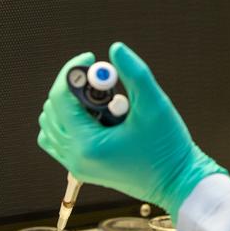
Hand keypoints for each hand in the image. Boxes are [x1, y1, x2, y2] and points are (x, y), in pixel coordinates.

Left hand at [37, 42, 226, 219]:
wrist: (178, 182)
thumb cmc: (168, 148)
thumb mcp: (154, 105)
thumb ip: (134, 73)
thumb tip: (115, 49)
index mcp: (87, 144)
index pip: (61, 97)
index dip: (73, 71)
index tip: (92, 57)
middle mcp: (75, 158)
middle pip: (53, 109)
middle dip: (75, 88)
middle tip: (103, 82)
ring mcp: (77, 166)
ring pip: (51, 125)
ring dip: (70, 105)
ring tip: (102, 102)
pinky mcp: (83, 169)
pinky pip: (58, 141)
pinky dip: (68, 123)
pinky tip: (95, 117)